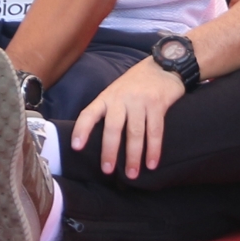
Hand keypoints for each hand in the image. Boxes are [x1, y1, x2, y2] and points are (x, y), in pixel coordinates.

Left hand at [71, 57, 182, 177]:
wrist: (163, 66)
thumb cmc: (135, 85)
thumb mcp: (116, 92)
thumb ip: (108, 111)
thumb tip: (97, 140)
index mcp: (106, 97)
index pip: (89, 113)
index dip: (81, 130)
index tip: (76, 147)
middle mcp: (121, 98)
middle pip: (112, 127)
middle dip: (109, 150)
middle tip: (107, 170)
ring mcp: (139, 101)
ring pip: (134, 132)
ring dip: (133, 156)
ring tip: (132, 174)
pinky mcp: (157, 104)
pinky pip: (155, 131)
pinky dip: (154, 149)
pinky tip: (152, 163)